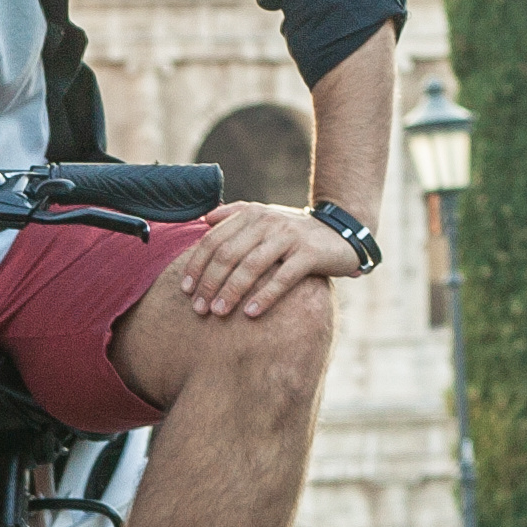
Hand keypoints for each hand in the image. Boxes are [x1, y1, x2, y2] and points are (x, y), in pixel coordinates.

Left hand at [175, 201, 366, 319]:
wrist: (342, 231)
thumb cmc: (295, 232)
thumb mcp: (266, 217)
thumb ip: (235, 215)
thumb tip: (203, 219)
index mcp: (252, 214)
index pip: (214, 239)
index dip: (196, 265)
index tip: (185, 289)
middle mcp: (268, 221)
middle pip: (228, 254)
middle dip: (209, 283)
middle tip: (199, 308)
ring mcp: (290, 237)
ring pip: (252, 266)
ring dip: (231, 291)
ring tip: (218, 313)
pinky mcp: (310, 254)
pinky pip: (283, 278)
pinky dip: (265, 296)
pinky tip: (251, 313)